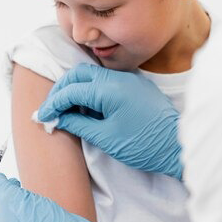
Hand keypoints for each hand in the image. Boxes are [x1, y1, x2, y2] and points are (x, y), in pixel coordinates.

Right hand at [38, 63, 183, 179]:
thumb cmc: (144, 145)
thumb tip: (58, 118)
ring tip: (67, 110)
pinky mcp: (136, 86)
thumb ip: (78, 124)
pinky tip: (88, 108)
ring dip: (75, 88)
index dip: (52, 104)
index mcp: (109, 90)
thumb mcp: (105, 138)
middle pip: (78, 74)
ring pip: (92, 75)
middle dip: (61, 90)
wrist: (179, 147)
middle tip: (52, 110)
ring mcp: (129, 80)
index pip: (70, 90)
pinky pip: (106, 80)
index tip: (42, 117)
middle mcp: (119, 78)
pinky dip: (91, 89)